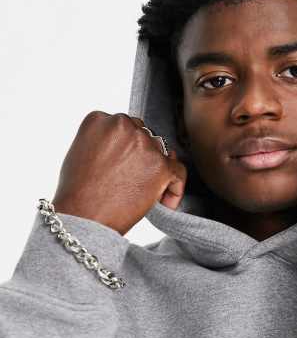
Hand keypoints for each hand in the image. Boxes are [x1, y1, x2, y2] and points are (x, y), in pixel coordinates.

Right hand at [51, 111, 186, 234]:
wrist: (82, 218)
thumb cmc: (77, 193)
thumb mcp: (81, 152)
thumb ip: (104, 141)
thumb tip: (132, 144)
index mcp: (100, 119)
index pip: (124, 127)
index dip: (126, 148)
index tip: (122, 166)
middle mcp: (123, 125)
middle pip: (144, 135)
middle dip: (142, 156)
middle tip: (132, 180)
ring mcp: (143, 144)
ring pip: (161, 152)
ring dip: (156, 170)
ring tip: (143, 193)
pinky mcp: (161, 165)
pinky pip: (178, 172)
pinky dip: (174, 187)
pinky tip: (164, 201)